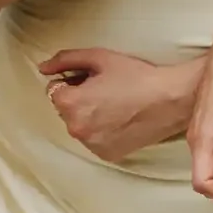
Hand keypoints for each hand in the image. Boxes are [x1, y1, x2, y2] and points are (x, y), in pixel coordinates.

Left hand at [36, 46, 195, 161]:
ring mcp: (91, 145)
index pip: (54, 90)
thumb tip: (42, 68)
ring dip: (89, 117)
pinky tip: (121, 120)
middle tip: (107, 91)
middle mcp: (76, 128)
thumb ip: (66, 60)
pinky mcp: (106, 154)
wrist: (170, 99)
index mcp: (70, 104)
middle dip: (79, 100)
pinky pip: (94, 140)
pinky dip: (102, 131)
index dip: (73, 81)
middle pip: (65, 110)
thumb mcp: (100, 58)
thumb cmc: (137, 76)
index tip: (94, 80)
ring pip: (80, 126)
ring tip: (116, 106)